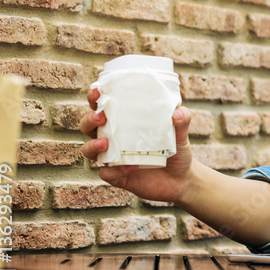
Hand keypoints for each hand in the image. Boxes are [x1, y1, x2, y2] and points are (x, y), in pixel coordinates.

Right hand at [79, 88, 194, 203]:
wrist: (181, 179)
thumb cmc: (176, 150)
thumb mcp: (181, 134)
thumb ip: (182, 121)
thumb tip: (178, 112)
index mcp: (124, 123)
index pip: (103, 107)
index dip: (95, 98)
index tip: (96, 91)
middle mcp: (113, 139)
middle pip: (88, 126)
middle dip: (89, 119)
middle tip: (101, 116)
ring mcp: (113, 158)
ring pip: (89, 150)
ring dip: (93, 145)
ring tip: (105, 143)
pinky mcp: (117, 176)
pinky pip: (106, 174)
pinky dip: (114, 171)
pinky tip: (131, 167)